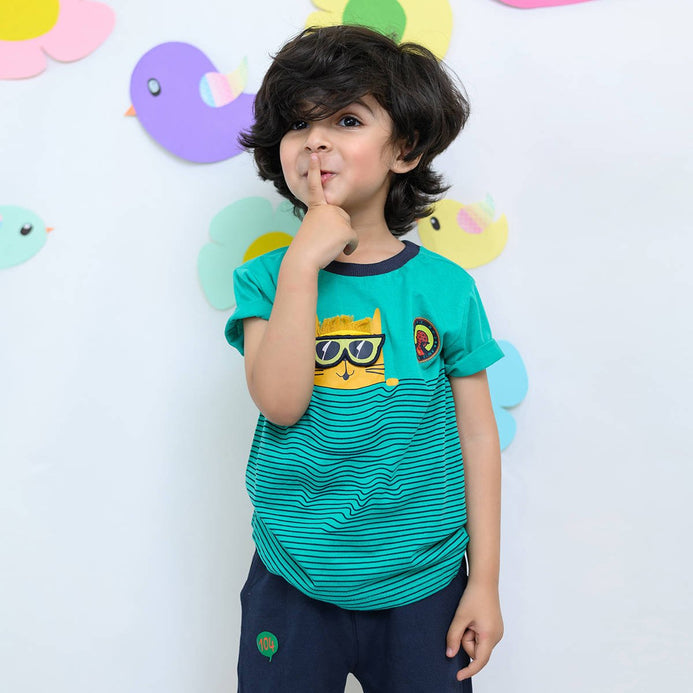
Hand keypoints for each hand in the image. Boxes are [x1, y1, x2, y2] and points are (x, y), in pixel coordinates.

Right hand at [286, 154, 357, 268]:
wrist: (304, 258)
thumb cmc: (306, 247)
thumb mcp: (314, 229)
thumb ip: (326, 222)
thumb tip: (342, 231)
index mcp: (316, 207)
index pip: (315, 186)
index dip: (314, 170)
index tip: (314, 156)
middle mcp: (327, 208)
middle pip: (342, 218)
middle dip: (338, 230)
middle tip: (323, 239)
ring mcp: (337, 217)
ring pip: (348, 229)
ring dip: (341, 240)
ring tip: (327, 245)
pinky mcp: (345, 229)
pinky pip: (353, 240)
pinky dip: (349, 247)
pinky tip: (339, 251)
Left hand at [445, 581, 503, 680]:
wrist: (484, 581)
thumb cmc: (474, 597)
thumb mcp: (460, 617)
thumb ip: (453, 637)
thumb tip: (449, 654)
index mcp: (489, 636)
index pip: (479, 661)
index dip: (468, 671)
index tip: (458, 677)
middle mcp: (496, 637)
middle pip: (475, 651)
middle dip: (465, 640)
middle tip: (464, 622)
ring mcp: (497, 633)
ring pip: (477, 644)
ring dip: (469, 634)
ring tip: (469, 618)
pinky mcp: (494, 628)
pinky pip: (480, 637)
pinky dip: (473, 632)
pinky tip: (473, 618)